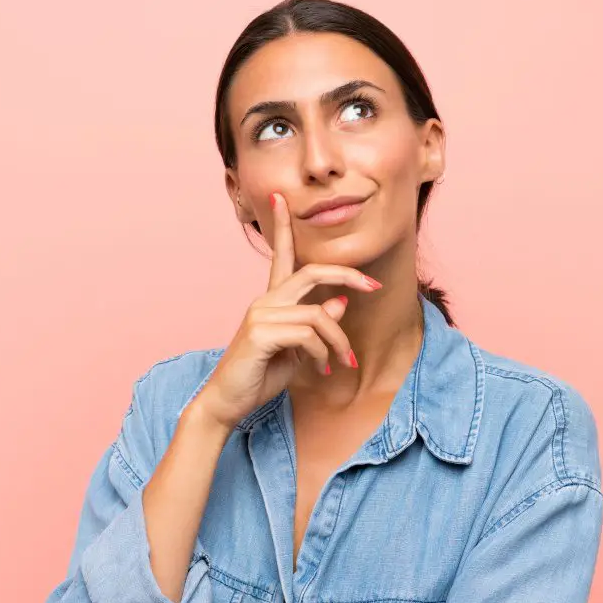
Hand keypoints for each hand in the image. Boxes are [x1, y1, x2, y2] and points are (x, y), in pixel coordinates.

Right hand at [194, 192, 381, 430]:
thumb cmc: (260, 376)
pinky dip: (322, 352)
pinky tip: (321, 369)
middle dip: (347, 274)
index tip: (281, 199)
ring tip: (343, 363)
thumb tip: (339, 303)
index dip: (283, 227)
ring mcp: (261, 315)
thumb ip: (316, 326)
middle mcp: (265, 301)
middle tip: (374, 286)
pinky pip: (308, 334)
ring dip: (339, 341)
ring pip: (318, 314)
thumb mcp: (298, 350)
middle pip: (311, 272)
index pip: (280, 256)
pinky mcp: (261, 333)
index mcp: (271, 301)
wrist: (227, 402)